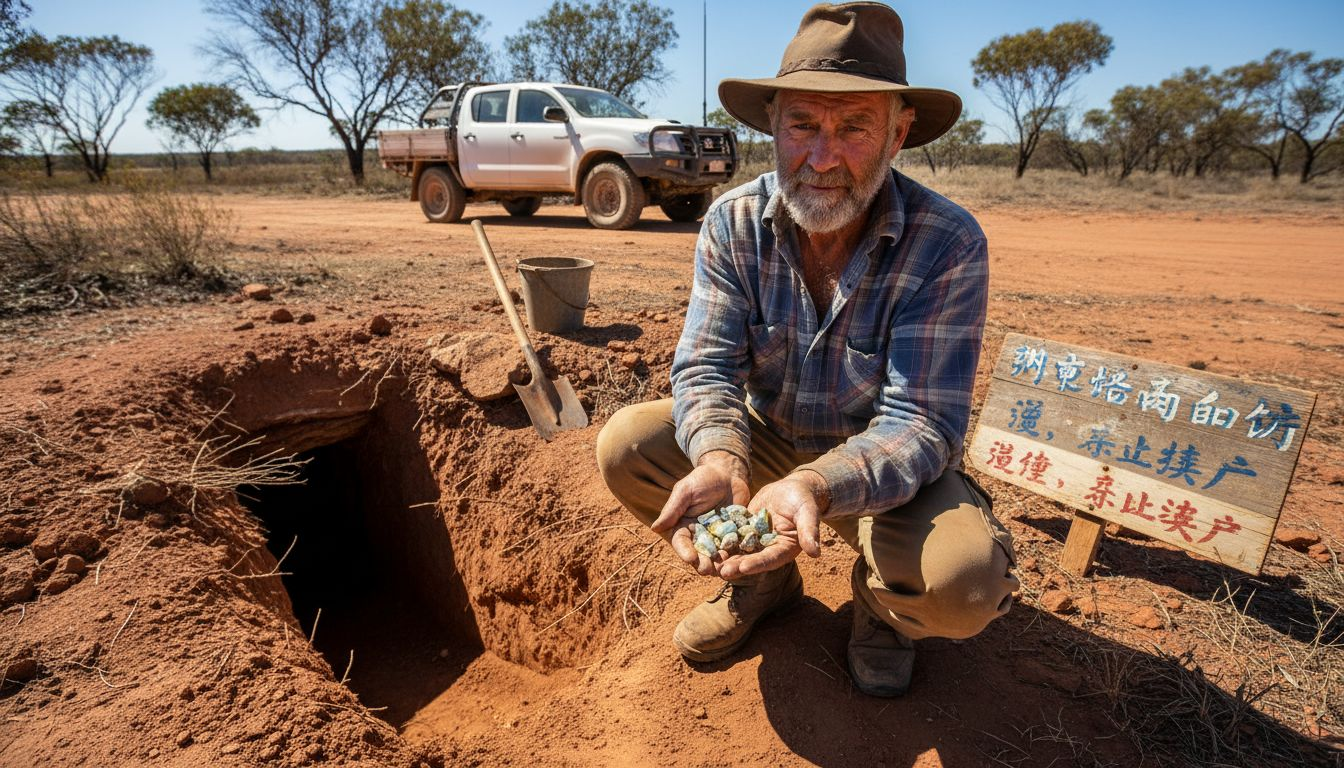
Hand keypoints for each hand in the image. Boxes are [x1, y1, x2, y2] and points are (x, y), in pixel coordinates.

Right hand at [652, 451, 749, 575]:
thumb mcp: (685, 491)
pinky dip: (737, 554)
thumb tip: (655, 528)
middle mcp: (700, 536)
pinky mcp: (734, 536)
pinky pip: (736, 547)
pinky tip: (740, 559)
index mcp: (683, 527)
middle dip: (702, 563)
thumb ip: (673, 509)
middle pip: (699, 554)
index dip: (685, 552)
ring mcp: (718, 538)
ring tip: (723, 569)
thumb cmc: (701, 480)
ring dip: (720, 564)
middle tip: (707, 570)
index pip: (682, 543)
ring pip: (717, 556)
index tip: (689, 559)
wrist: (727, 474)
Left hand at [717, 473, 824, 579]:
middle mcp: (769, 548)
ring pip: (739, 551)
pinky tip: (706, 544)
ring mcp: (756, 540)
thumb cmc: (803, 500)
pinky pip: (732, 537)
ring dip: (726, 558)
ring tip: (710, 564)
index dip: (757, 563)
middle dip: (737, 565)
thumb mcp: (807, 512)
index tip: (743, 567)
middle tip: (721, 571)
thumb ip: (809, 531)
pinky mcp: (746, 530)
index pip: (770, 559)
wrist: (792, 489)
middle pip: (752, 559)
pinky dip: (721, 541)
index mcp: (785, 549)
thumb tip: (816, 552)